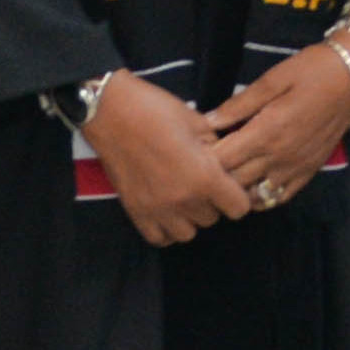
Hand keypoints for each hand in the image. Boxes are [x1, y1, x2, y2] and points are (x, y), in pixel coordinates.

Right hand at [91, 73, 255, 246]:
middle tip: (204, 183)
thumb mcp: (198, 123)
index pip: (239, 208)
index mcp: (204, 177)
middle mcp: (183, 200)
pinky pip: (159, 238)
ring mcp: (156, 209)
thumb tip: (227, 161)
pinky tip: (166, 210)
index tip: (231, 185)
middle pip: (212, 219)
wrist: (110, 112)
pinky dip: (166, 229)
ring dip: (190, 218)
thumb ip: (217, 147)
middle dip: (213, 203)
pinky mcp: (134, 212)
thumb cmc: (157, 110)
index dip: (239, 196)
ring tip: (184, 197)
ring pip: (187, 233)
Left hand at [204, 42, 349, 206]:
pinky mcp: (309, 172)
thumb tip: (207, 121)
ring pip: (254, 195)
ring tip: (225, 177)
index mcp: (267, 132)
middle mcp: (279, 156)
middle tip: (202, 164)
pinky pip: (279, 197)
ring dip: (235, 190)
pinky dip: (261, 197)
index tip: (194, 148)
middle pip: (233, 181)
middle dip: (213, 176)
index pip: (221, 160)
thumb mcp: (272, 79)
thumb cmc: (311, 71)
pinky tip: (252, 184)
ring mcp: (296, 168)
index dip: (201, 158)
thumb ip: (239, 104)